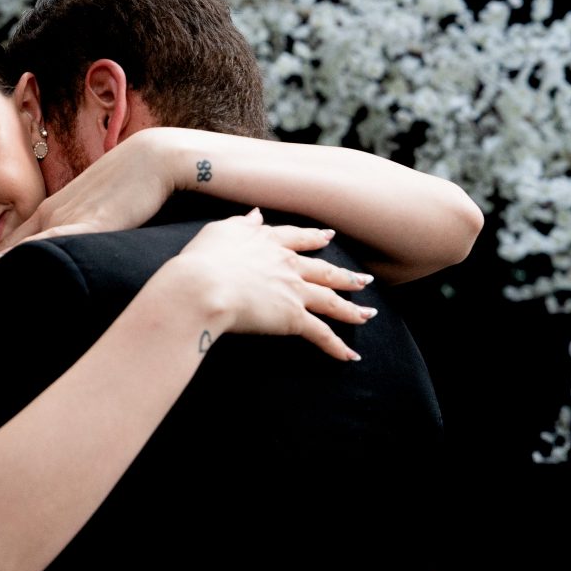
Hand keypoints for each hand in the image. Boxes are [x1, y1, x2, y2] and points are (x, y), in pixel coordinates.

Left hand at [0, 136, 172, 289]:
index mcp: (57, 209)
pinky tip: (7, 266)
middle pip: (11, 246)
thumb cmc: (138, 183)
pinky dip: (27, 253)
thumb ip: (93, 230)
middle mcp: (55, 212)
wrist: (157, 157)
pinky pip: (53, 240)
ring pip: (23, 246)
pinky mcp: (91, 221)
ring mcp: (70, 215)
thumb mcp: (107, 211)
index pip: (16, 241)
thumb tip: (88, 251)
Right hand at [173, 208, 375, 360]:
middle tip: (364, 280)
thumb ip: (242, 224)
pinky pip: (321, 334)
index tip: (328, 237)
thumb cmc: (203, 259)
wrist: (203, 285)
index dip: (314, 238)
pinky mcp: (293, 318)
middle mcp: (287, 264)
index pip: (298, 238)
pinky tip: (350, 356)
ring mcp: (293, 291)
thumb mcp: (220, 231)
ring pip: (331, 300)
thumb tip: (256, 214)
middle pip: (324, 270)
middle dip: (346, 276)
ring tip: (368, 314)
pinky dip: (337, 347)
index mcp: (269, 242)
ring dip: (352, 310)